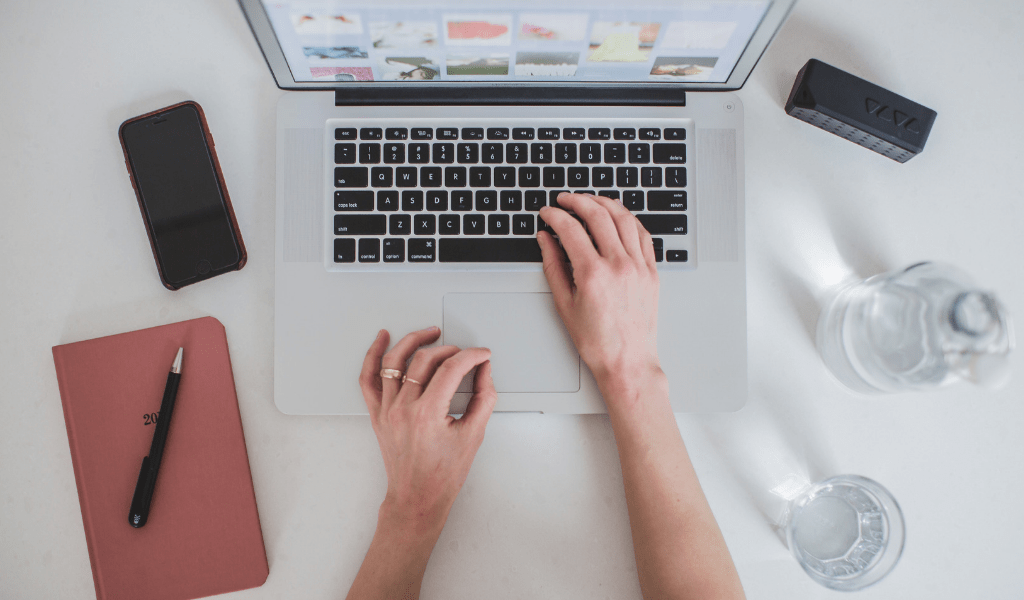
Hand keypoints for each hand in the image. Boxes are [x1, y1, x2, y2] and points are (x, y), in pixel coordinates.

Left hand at [358, 327, 496, 533]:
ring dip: (413, 341)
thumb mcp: (474, 435)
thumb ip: (484, 398)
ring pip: (394, 361)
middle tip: (464, 353)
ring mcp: (387, 409)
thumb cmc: (442, 474)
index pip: (452, 368)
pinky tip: (383, 339)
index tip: (481, 355)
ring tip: (429, 333)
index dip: (471, 356)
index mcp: (428, 414)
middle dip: (449, 349)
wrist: (417, 497)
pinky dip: (373, 355)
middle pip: (425, 360)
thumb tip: (484, 372)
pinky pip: (368, 378)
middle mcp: (404, 408)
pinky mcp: (377, 413)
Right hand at [537, 193, 661, 398]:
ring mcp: (639, 267)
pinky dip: (629, 220)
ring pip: (624, 218)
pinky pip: (643, 234)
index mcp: (593, 274)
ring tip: (590, 201)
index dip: (555, 216)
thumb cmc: (596, 341)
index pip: (570, 229)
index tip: (547, 213)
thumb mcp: (564, 303)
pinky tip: (618, 218)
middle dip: (577, 201)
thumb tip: (545, 239)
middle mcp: (619, 265)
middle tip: (565, 199)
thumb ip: (553, 265)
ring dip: (605, 203)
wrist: (627, 362)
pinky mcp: (652, 272)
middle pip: (598, 215)